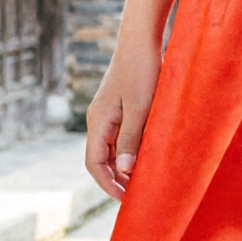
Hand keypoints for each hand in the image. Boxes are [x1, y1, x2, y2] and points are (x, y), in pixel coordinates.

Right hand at [84, 42, 161, 197]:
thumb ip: (132, 139)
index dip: (108, 184)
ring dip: (124, 167)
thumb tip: (125, 171)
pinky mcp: (119, 108)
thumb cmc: (143, 70)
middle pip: (102, 160)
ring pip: (112, 150)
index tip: (126, 200)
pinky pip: (120, 137)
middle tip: (138, 197)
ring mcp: (108, 114)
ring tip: (144, 182)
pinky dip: (131, 151)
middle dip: (116, 180)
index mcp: (98, 122)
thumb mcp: (140, 107)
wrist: (141, 40)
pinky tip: (147, 157)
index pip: (95, 164)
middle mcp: (98, 120)